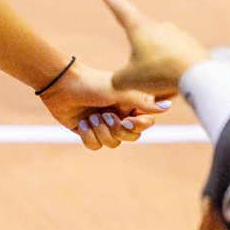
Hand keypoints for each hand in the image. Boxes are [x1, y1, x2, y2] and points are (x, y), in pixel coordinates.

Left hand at [36, 60, 168, 149]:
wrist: (60, 84)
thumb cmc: (92, 83)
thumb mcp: (119, 91)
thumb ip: (143, 101)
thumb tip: (169, 106)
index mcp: (130, 105)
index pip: (145, 124)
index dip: (137, 126)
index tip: (126, 120)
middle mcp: (118, 115)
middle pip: (130, 138)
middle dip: (117, 131)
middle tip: (105, 115)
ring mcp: (102, 125)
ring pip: (112, 144)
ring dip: (101, 132)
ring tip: (91, 116)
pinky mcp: (87, 131)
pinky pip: (94, 146)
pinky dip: (88, 136)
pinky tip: (82, 122)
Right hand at [100, 0, 210, 98]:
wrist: (199, 77)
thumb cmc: (160, 73)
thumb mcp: (129, 80)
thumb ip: (118, 79)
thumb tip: (119, 80)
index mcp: (139, 28)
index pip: (120, 9)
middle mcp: (159, 26)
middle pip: (142, 37)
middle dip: (140, 53)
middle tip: (144, 72)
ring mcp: (178, 34)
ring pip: (160, 48)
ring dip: (158, 62)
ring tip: (164, 80)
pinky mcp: (193, 45)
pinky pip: (177, 56)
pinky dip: (174, 67)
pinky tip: (178, 80)